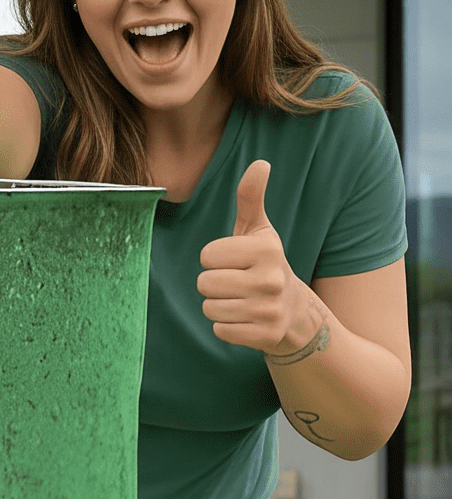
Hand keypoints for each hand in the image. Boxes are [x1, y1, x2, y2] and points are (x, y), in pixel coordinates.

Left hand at [197, 160, 318, 355]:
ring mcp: (269, 310)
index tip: (235, 262)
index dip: (214, 259)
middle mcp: (270, 280)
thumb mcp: (258, 230)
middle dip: (213, 284)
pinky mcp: (265, 336)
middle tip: (236, 284)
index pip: (206, 256)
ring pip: (209, 309)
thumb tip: (260, 163)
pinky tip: (245, 319)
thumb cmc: (264, 264)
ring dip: (219, 306)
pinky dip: (226, 328)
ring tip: (241, 301)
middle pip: (204, 284)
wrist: (294, 311)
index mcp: (266, 250)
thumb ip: (251, 198)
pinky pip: (220, 331)